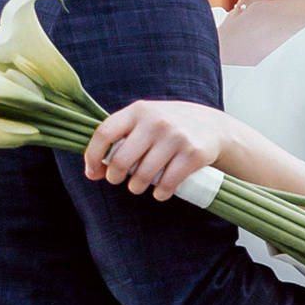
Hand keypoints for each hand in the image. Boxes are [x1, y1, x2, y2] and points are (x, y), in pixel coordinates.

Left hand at [84, 96, 228, 199]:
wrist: (212, 126)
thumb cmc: (168, 127)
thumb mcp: (143, 123)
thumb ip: (118, 141)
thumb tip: (91, 172)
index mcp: (138, 111)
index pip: (105, 133)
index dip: (93, 155)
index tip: (93, 170)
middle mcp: (156, 121)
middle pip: (122, 160)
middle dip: (115, 177)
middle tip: (118, 180)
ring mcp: (175, 137)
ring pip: (143, 176)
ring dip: (136, 187)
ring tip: (138, 186)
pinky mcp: (192, 154)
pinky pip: (167, 184)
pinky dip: (160, 193)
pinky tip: (160, 191)